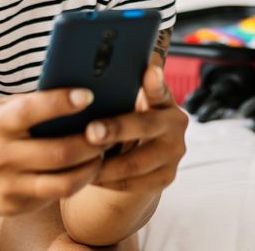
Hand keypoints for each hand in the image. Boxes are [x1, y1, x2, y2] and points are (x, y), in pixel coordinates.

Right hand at [0, 87, 117, 214]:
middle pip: (59, 152)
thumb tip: (76, 90)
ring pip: (64, 183)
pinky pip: (55, 196)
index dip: (62, 102)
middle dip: (93, 143)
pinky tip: (85, 170)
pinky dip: (76, 182)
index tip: (88, 95)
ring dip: (91, 168)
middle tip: (110, 132)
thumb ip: (29, 103)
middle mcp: (0, 156)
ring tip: (101, 154)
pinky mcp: (15, 206)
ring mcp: (7, 185)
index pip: (32, 110)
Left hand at [83, 65, 187, 193]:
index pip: (160, 89)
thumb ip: (117, 95)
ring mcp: (174, 153)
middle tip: (91, 132)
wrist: (141, 156)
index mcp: (164, 100)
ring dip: (104, 164)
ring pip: (135, 162)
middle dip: (116, 129)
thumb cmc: (125, 122)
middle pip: (145, 126)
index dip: (155, 82)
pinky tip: (89, 177)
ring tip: (80, 161)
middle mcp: (175, 124)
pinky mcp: (166, 178)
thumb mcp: (125, 106)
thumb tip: (84, 86)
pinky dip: (107, 182)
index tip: (150, 71)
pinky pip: (132, 184)